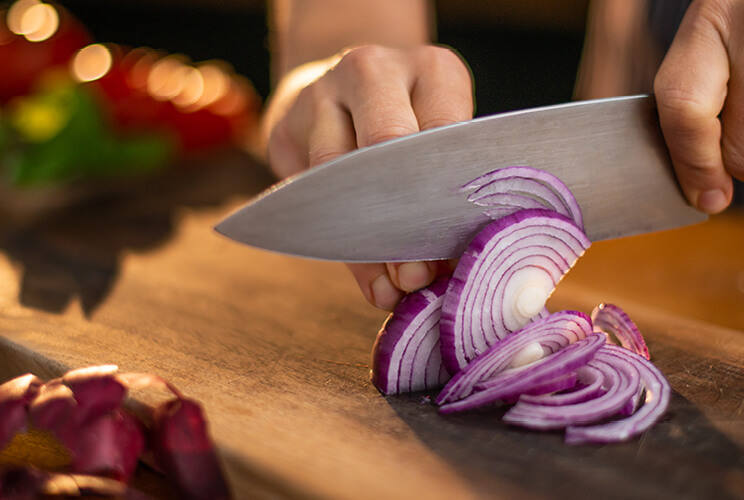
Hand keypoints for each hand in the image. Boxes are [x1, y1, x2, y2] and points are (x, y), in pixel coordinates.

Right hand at [263, 45, 473, 308]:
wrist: (337, 90)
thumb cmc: (411, 127)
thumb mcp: (442, 143)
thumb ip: (448, 195)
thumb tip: (453, 273)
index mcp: (432, 70)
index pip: (446, 129)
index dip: (451, 193)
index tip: (458, 249)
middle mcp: (375, 71)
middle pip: (388, 141)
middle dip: (405, 216)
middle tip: (419, 275)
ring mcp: (323, 92)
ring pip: (339, 170)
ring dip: (369, 241)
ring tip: (393, 288)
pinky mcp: (284, 126)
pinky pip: (310, 193)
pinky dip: (341, 246)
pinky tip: (370, 281)